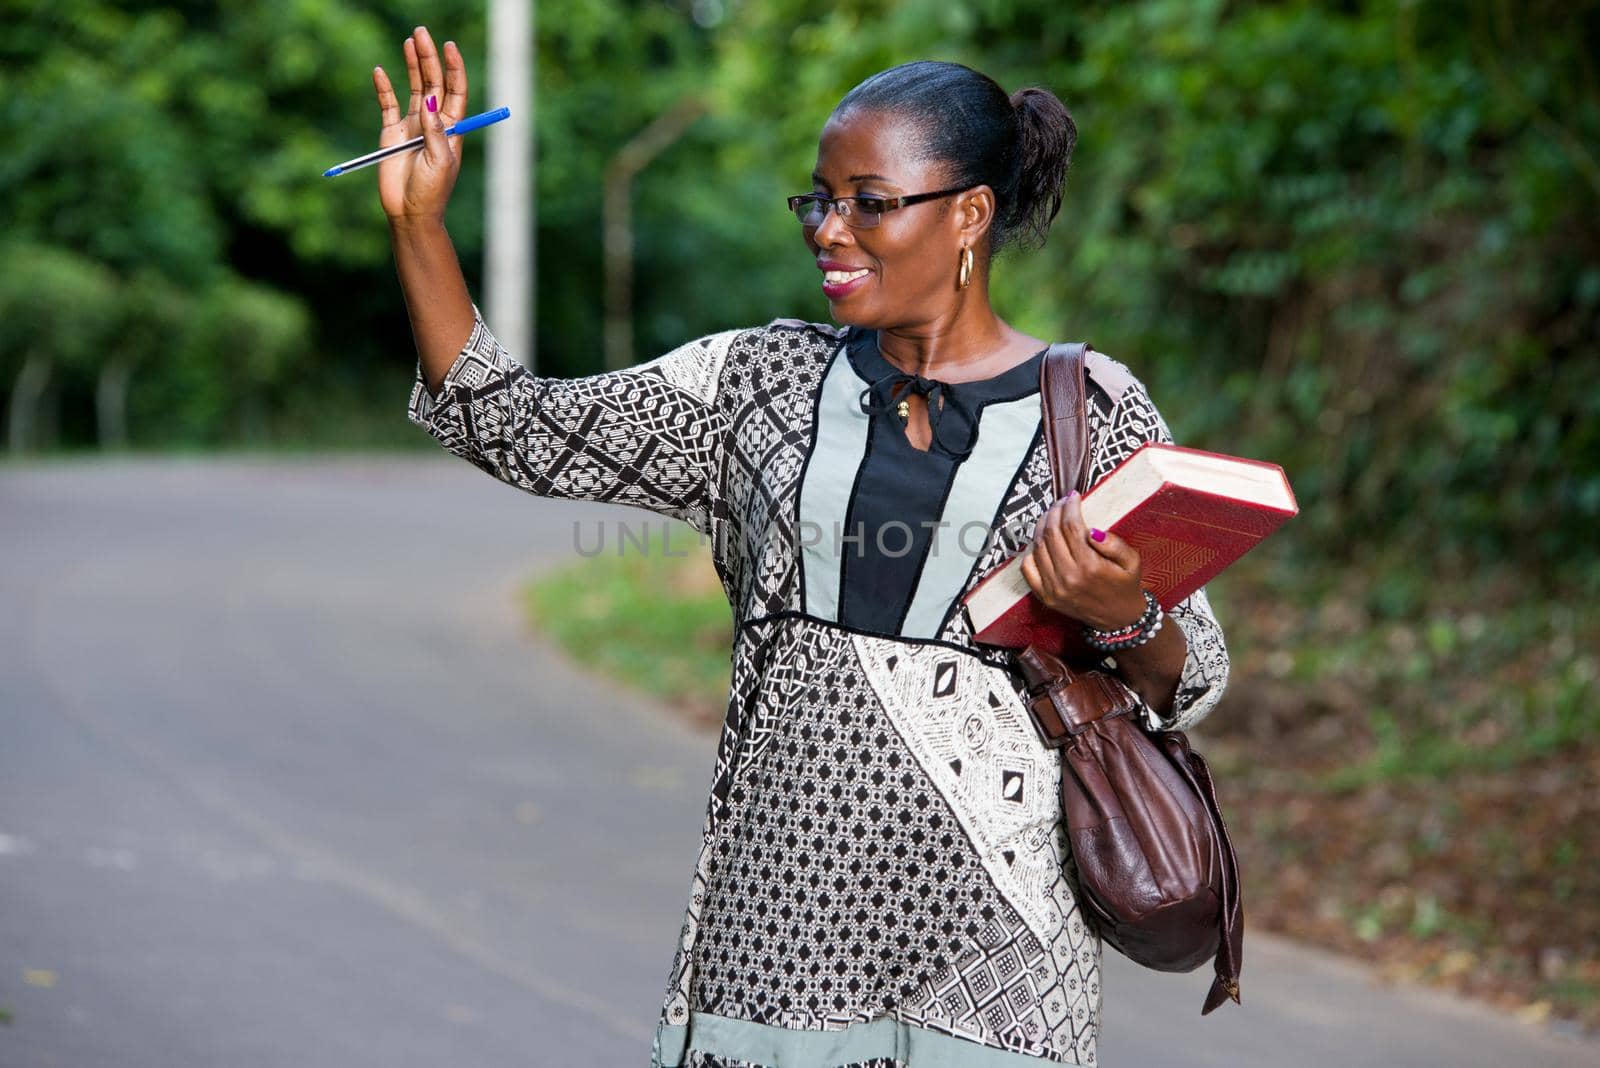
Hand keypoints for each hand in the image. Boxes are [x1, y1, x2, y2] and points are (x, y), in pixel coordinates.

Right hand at [372, 26, 468, 224]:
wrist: (409, 212)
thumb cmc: (432, 191)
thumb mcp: (440, 161)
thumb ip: (435, 131)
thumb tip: (429, 100)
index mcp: (451, 128)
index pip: (455, 90)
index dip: (454, 68)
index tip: (449, 47)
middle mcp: (433, 123)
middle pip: (433, 83)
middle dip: (429, 58)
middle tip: (422, 33)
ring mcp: (412, 126)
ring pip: (413, 87)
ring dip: (412, 65)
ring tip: (409, 41)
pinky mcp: (391, 132)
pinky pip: (387, 104)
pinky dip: (383, 87)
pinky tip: (379, 71)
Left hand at [1019, 492, 1146, 631]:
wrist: (1118, 619)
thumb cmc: (1126, 586)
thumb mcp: (1132, 562)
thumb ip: (1114, 545)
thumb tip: (1092, 531)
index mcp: (1090, 566)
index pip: (1071, 527)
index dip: (1070, 507)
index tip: (1073, 496)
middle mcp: (1068, 577)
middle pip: (1052, 533)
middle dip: (1055, 512)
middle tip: (1061, 502)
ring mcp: (1053, 588)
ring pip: (1038, 547)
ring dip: (1042, 526)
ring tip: (1051, 516)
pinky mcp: (1045, 596)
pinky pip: (1028, 568)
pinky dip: (1030, 551)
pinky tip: (1041, 541)